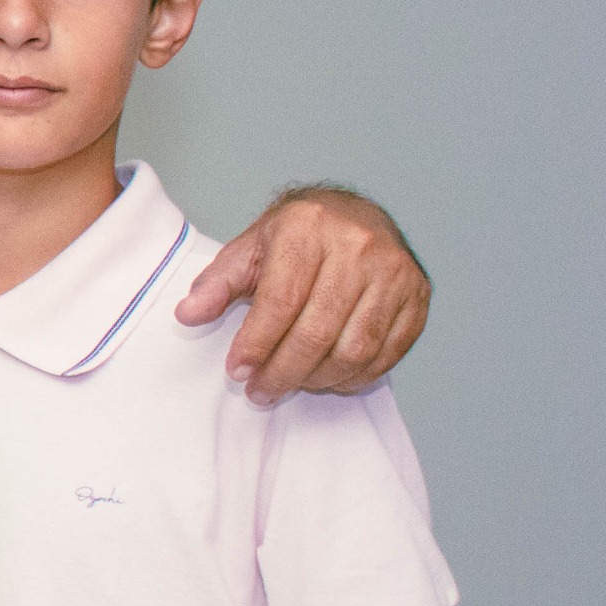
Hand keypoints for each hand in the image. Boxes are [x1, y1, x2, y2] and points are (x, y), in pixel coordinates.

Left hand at [181, 186, 428, 405]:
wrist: (355, 214)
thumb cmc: (295, 238)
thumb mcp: (250, 248)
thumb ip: (217, 283)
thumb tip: (187, 315)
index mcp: (308, 229)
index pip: (281, 301)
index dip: (257, 343)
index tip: (236, 371)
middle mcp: (358, 247)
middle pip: (319, 331)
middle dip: (284, 371)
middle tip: (260, 391)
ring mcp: (394, 272)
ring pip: (356, 348)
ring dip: (318, 378)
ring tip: (291, 383)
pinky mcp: (417, 296)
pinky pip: (388, 352)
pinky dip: (356, 376)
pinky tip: (328, 378)